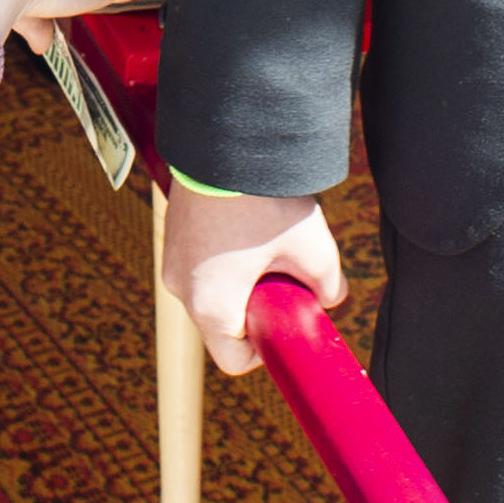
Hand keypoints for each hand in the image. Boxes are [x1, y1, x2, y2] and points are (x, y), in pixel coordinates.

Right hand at [164, 185, 345, 373]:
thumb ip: (327, 286)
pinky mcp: (172, 232)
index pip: (233, 360)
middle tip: (283, 277)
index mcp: (210, 307)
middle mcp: (181, 289)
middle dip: (257, 308)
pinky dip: (225, 257)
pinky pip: (202, 263)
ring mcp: (172, 259)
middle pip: (223, 324)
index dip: (265, 351)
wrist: (225, 142)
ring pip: (213, 291)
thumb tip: (331, 297)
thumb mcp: (313, 250)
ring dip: (241, 281)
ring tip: (266, 244)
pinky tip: (247, 227)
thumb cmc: (266, 202)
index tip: (285, 321)